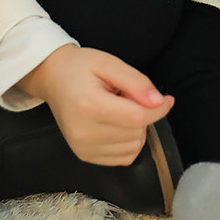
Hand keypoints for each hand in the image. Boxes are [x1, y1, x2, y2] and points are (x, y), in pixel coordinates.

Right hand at [17, 44, 173, 165]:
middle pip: (136, 132)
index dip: (158, 109)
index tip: (166, 99)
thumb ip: (136, 82)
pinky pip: (123, 157)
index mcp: (89, 106)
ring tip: (117, 108)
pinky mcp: (85, 156)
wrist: (53, 78)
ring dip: (135, 129)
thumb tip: (158, 101)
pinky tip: (116, 124)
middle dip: (142, 113)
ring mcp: (83, 148)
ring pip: (133, 147)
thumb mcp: (109, 63)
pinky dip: (128, 142)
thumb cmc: (80, 68)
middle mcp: (84, 132)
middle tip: (125, 95)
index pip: (137, 117)